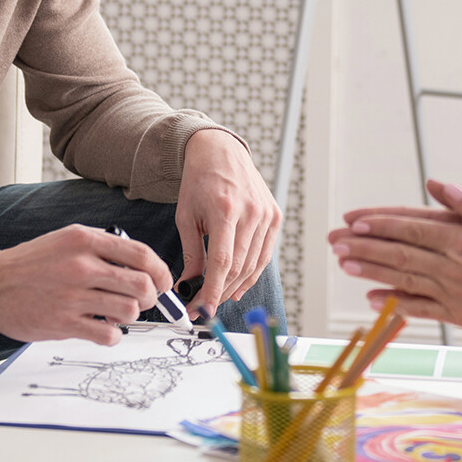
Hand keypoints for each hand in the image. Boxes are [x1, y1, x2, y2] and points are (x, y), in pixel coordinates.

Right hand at [0, 224, 172, 344]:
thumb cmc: (32, 264)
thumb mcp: (67, 241)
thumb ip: (103, 248)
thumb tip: (142, 267)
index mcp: (85, 240)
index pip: (142, 254)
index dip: (161, 271)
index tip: (163, 282)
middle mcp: (82, 266)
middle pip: (143, 285)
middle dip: (151, 297)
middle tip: (142, 301)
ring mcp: (73, 296)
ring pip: (130, 311)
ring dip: (130, 316)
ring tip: (116, 313)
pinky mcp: (64, 323)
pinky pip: (109, 334)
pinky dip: (113, 335)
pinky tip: (102, 328)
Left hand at [175, 129, 281, 316]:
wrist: (221, 152)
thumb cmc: (199, 182)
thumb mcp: (186, 216)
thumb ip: (191, 253)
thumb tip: (188, 285)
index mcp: (225, 211)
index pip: (223, 262)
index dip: (213, 291)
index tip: (202, 309)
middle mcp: (251, 213)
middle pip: (240, 267)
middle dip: (221, 292)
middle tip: (204, 307)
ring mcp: (267, 215)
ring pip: (254, 265)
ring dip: (236, 287)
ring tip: (218, 298)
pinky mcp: (275, 216)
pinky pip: (265, 254)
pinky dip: (252, 273)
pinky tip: (238, 285)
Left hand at [329, 180, 461, 340]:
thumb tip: (437, 184)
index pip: (413, 229)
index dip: (381, 225)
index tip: (354, 221)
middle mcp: (455, 268)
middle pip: (400, 255)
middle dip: (364, 247)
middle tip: (335, 242)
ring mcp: (455, 294)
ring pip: (404, 280)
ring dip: (371, 271)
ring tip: (344, 263)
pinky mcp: (460, 314)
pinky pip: (420, 308)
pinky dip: (395, 302)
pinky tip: (373, 298)